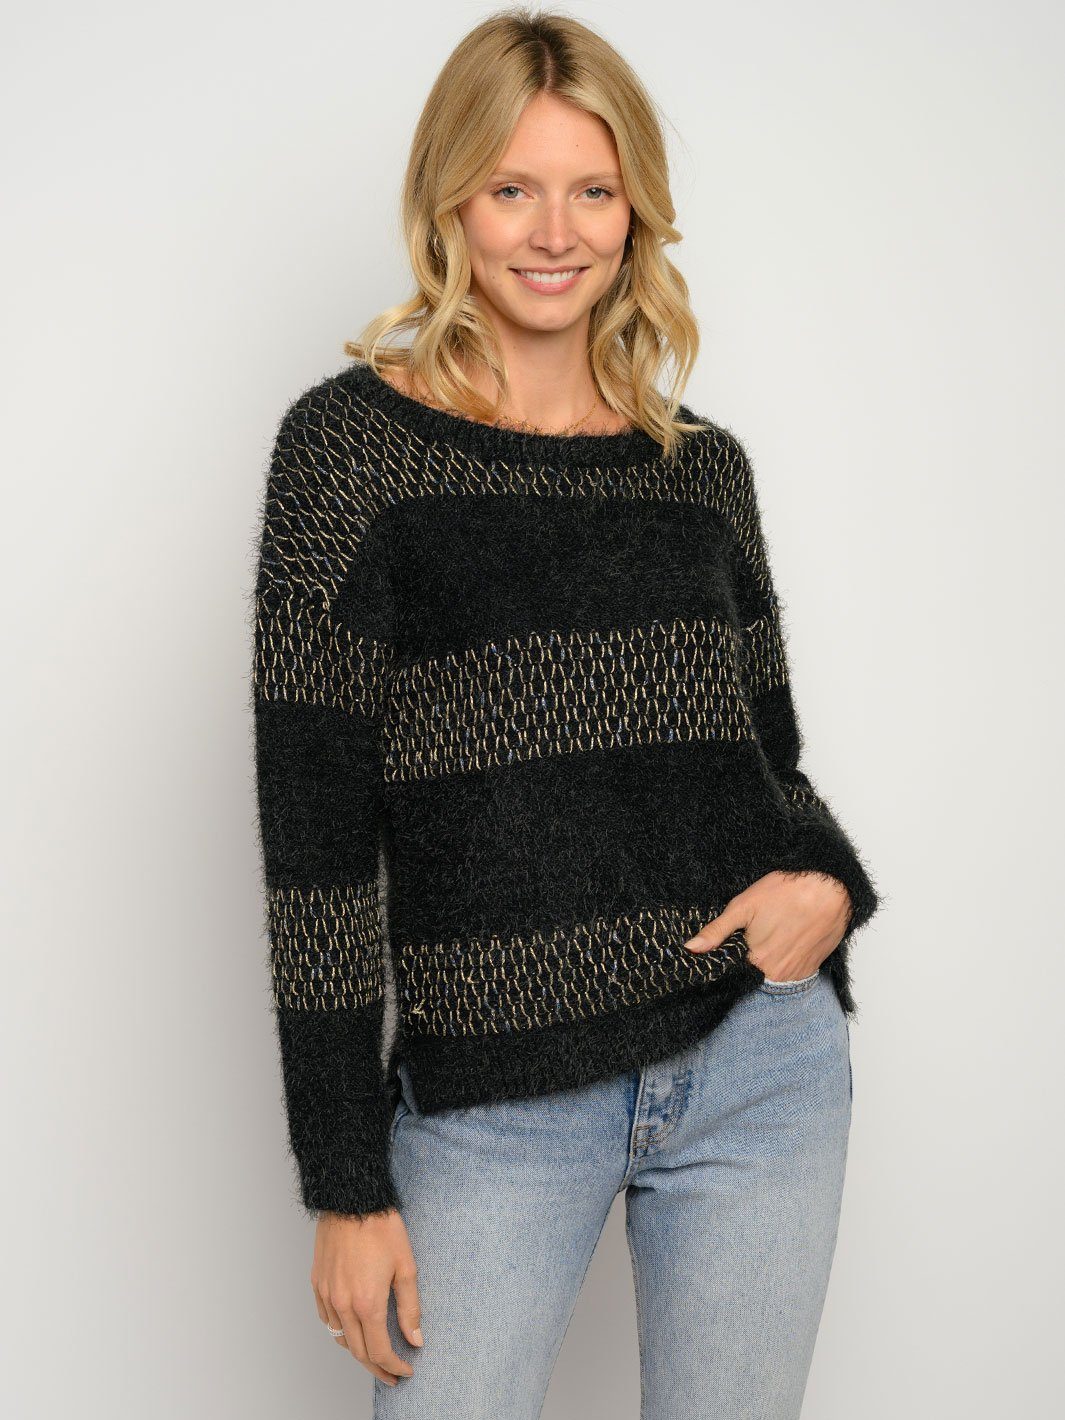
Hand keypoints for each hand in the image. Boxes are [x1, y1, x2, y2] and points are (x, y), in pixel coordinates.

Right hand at [311, 1206, 422, 1385]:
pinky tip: (350, 1328)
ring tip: (373, 1354)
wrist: (352, 1199)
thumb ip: (410, 1307)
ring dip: (357, 1350)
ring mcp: (327, 1294)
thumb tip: (415, 1338)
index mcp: (367, 1303)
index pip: (379, 1351)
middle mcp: (343, 1304)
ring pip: (339, 1337)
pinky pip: (326, 1318)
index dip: (393, 1366)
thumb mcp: (406, 1267)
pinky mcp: (317, 1282)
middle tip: (391, 1374)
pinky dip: (339, 1330)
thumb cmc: (382, 1228)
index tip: (405, 1371)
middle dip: (377, 1367)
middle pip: (358, 1351)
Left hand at [683, 870, 851, 980]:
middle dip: (746, 963)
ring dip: (765, 964)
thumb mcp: (743, 906)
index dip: (726, 964)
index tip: (725, 952)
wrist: (831, 888)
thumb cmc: (787, 891)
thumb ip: (716, 931)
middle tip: (751, 939)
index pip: (731, 975)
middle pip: (752, 977)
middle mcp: (777, 974)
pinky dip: (783, 964)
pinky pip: (790, 975)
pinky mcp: (810, 970)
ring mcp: (796, 974)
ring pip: (771, 977)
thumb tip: (690, 949)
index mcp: (756, 961)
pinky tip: (783, 943)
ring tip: (768, 938)